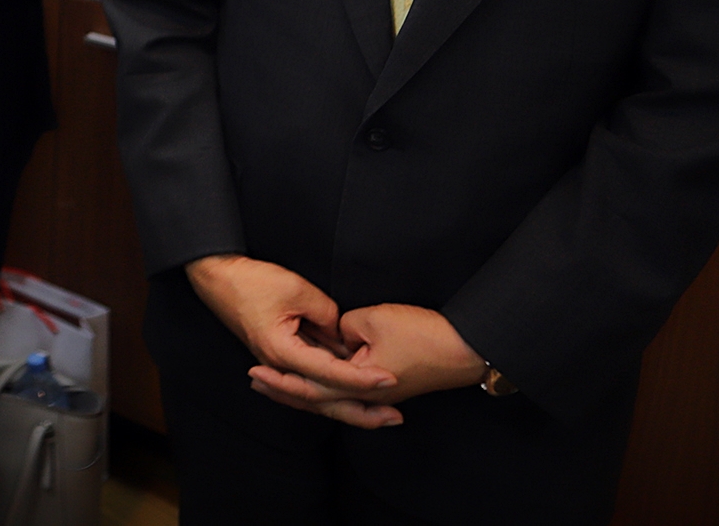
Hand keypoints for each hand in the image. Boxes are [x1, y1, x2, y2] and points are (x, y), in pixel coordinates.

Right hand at [184, 254, 401, 429]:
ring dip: (350, 404)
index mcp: (281, 352)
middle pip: (325, 400)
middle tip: (394, 417)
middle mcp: (279, 366)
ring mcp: (278, 365)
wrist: (217, 278)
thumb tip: (343, 334)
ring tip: (382, 412)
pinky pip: (311, 380)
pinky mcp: (281, 357)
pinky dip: (334, 389)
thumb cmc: (252, 281)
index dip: (362, 378)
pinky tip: (354, 395)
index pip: (330, 373)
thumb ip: (328, 314)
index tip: (389, 380)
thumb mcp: (297, 289)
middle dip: (362, 411)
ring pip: (319, 395)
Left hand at [247, 302, 485, 427]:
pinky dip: (326, 386)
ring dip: (302, 389)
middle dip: (284, 390)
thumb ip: (342, 327)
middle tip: (255, 379)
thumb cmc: (421, 333)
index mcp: (357, 384)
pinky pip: (347, 391)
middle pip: (316, 399)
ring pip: (332, 398)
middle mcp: (366, 397)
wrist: (464, 349)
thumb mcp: (372, 320)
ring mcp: (378, 396)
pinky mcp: (387, 387)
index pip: (310, 386)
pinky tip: (316, 377)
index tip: (256, 369)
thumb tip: (333, 333)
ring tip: (276, 379)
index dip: (281, 378)